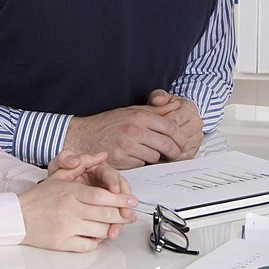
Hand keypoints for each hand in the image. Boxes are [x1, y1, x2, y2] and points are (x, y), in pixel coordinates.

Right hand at [19, 157, 136, 251]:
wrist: (17, 218)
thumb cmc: (40, 198)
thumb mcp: (60, 175)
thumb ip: (83, 162)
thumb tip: (102, 155)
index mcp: (71, 192)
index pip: (102, 196)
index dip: (120, 199)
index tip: (132, 201)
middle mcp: (70, 210)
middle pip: (106, 214)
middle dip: (122, 215)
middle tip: (129, 214)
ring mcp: (66, 228)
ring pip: (100, 230)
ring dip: (109, 228)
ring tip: (112, 224)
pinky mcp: (63, 243)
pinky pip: (88, 245)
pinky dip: (96, 241)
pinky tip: (96, 235)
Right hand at [63, 102, 187, 168]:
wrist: (85, 136)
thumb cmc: (110, 123)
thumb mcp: (133, 111)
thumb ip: (156, 110)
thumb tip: (177, 104)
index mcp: (140, 116)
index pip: (170, 127)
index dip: (180, 137)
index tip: (183, 143)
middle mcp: (134, 130)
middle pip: (166, 144)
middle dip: (175, 151)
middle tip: (176, 154)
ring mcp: (127, 146)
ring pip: (155, 156)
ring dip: (156, 156)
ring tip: (148, 151)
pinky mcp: (122, 160)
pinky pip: (142, 164)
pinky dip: (142, 161)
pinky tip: (135, 155)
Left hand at [147, 89, 203, 160]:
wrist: (182, 115)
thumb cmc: (170, 108)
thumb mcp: (163, 98)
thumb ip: (158, 96)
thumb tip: (157, 100)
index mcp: (190, 109)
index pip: (174, 120)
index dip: (159, 126)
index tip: (148, 128)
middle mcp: (197, 123)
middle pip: (178, 135)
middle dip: (161, 140)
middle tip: (147, 141)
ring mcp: (197, 137)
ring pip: (181, 148)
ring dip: (166, 151)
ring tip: (152, 149)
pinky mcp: (195, 148)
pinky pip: (183, 157)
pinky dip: (171, 158)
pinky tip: (160, 155)